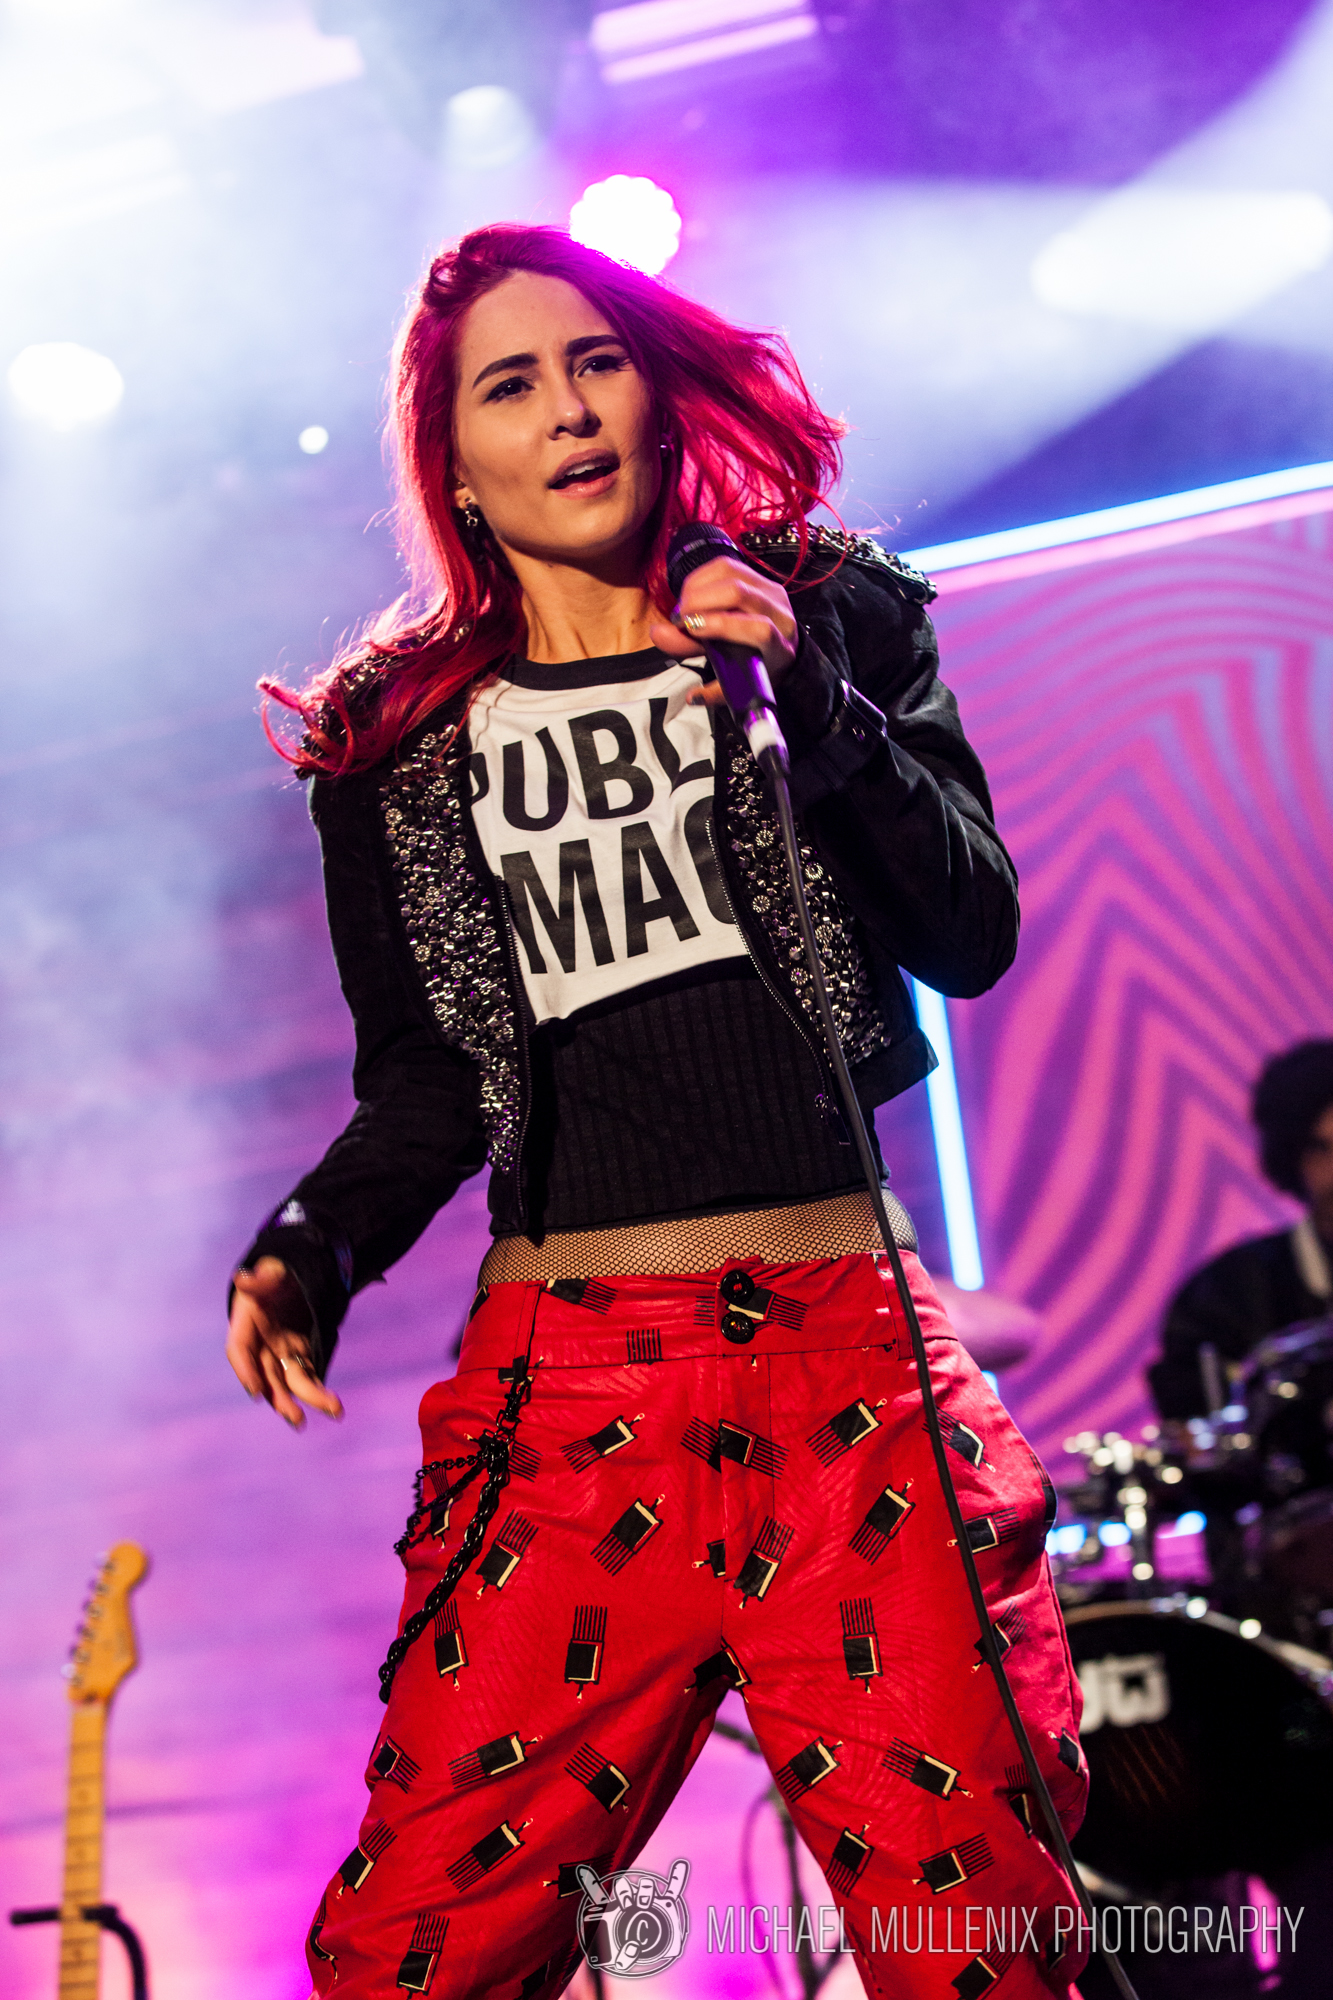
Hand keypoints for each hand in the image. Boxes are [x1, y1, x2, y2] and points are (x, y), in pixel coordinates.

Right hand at [226, 1257, 342, 1427]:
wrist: (292, 1279)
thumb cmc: (277, 1275)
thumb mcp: (271, 1271)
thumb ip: (260, 1278)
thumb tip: (243, 1278)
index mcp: (246, 1325)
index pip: (239, 1352)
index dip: (246, 1372)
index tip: (256, 1392)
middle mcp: (261, 1347)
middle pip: (266, 1377)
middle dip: (280, 1399)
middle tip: (296, 1417)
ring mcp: (281, 1354)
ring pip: (290, 1383)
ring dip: (308, 1399)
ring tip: (334, 1411)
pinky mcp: (300, 1357)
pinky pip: (309, 1378)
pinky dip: (319, 1393)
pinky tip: (334, 1407)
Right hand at [648, 555, 796, 708]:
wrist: (783, 651)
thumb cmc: (759, 668)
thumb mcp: (737, 684)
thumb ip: (702, 678)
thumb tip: (662, 640)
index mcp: (781, 647)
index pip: (758, 629)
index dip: (722, 625)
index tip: (692, 629)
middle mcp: (780, 613)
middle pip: (739, 592)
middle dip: (699, 602)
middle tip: (678, 620)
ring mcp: (770, 589)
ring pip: (729, 572)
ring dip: (696, 588)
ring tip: (683, 608)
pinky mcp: (756, 576)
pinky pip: (725, 565)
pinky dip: (700, 578)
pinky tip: (690, 594)